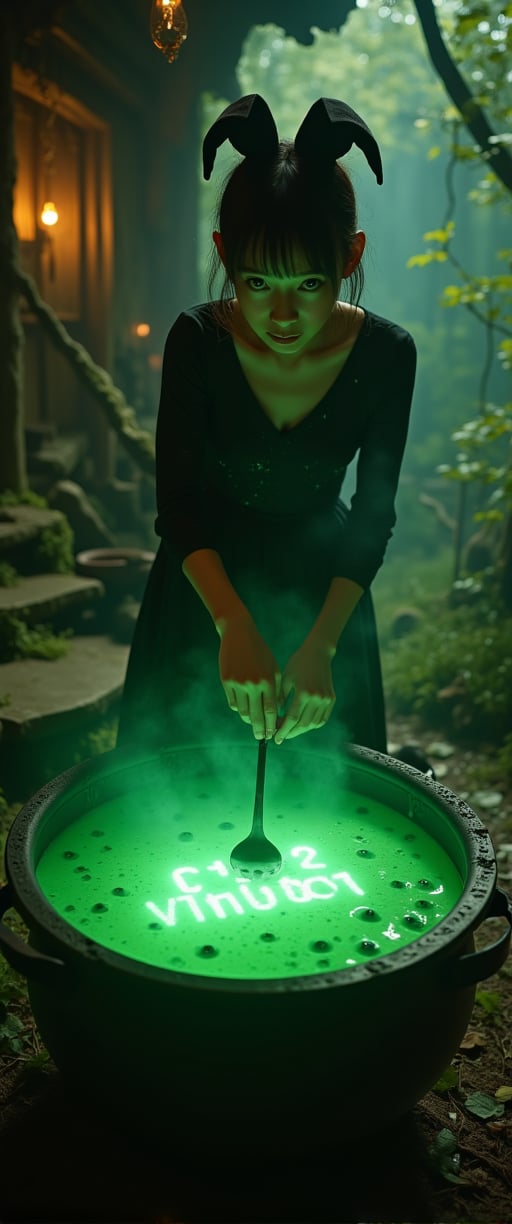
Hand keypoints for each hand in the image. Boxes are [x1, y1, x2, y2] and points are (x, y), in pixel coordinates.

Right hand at [218, 614, 280, 739]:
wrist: (238, 634)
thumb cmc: (260, 652)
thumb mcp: (273, 668)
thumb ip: (275, 690)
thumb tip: (275, 714)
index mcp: (268, 680)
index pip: (270, 710)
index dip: (271, 725)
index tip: (271, 735)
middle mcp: (253, 684)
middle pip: (256, 715)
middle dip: (259, 729)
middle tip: (261, 738)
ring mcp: (238, 683)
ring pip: (243, 711)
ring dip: (248, 719)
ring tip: (253, 722)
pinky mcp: (226, 681)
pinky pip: (233, 703)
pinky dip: (239, 708)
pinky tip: (244, 708)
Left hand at [275, 640, 334, 743]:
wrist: (318, 653)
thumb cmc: (298, 663)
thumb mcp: (285, 678)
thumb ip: (280, 699)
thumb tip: (275, 717)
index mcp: (303, 692)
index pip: (292, 718)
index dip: (283, 730)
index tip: (276, 738)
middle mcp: (316, 698)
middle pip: (303, 724)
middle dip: (291, 733)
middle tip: (281, 736)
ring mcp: (326, 700)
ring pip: (313, 724)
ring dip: (301, 730)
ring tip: (290, 731)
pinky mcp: (331, 699)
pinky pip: (322, 719)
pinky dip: (312, 725)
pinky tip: (303, 724)